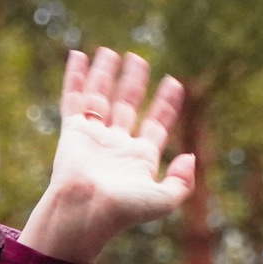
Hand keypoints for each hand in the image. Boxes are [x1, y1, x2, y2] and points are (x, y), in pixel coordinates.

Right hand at [19, 48, 196, 263]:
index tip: (174, 83)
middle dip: (134, 82)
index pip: (156, 123)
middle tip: (138, 59)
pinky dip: (75, 77)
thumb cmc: (123, 210)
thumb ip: (182, 182)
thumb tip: (190, 157)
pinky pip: (73, 98)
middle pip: (127, 105)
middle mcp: (116, 144)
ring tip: (110, 52)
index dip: (166, 104)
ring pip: (100, 97)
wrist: (85, 211)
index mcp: (139, 158)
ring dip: (105, 75)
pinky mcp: (72, 131)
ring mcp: (93, 136)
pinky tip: (78, 56)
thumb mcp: (163, 200)